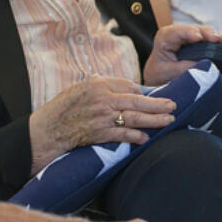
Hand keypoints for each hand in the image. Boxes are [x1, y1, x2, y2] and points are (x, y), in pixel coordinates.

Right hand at [27, 77, 175, 173]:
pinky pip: (123, 134)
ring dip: (154, 120)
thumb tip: (127, 89)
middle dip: (158, 104)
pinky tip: (146, 137)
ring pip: (134, 117)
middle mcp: (103, 99)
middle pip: (137, 101)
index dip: (142, 93)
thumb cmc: (64, 107)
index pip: (128, 86)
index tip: (152, 98)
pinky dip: (135, 136)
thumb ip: (103, 86)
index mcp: (98, 84)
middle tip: (173, 105)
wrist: (48, 128)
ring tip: (169, 120)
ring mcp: (102, 117)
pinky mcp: (100, 133)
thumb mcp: (82, 88)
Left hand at [142, 23, 221, 85]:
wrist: (159, 74)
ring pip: (204, 32)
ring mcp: (189, 34)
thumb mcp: (167, 72)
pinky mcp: (198, 40)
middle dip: (208, 33)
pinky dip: (219, 38)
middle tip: (218, 39)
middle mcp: (178, 32)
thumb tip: (202, 65)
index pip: (179, 32)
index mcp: (165, 36)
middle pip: (195, 29)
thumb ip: (183, 68)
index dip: (190, 33)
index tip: (200, 38)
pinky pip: (209, 37)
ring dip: (216, 35)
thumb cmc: (159, 72)